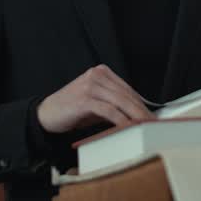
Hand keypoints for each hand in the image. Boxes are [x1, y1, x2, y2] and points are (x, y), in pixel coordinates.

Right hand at [36, 65, 153, 133]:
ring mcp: (90, 85)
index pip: (128, 90)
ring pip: (120, 101)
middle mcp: (97, 75)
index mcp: (102, 73)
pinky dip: (121, 119)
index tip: (152, 116)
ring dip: (135, 115)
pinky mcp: (84, 98)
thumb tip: (137, 115)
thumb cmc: (72, 110)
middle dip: (142, 111)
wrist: (46, 114)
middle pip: (126, 94)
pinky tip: (128, 127)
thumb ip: (113, 104)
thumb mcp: (96, 103)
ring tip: (145, 126)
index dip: (142, 104)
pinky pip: (108, 110)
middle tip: (153, 124)